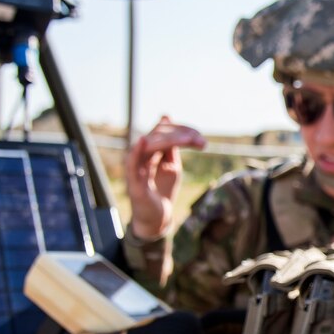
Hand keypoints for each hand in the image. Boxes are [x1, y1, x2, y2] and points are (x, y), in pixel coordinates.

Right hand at [126, 116, 206, 238]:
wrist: (158, 217)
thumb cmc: (163, 189)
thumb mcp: (171, 164)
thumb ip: (171, 144)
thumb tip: (166, 115)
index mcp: (150, 149)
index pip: (164, 130)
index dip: (182, 129)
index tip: (201, 138)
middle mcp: (140, 155)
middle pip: (158, 135)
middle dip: (181, 134)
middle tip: (201, 141)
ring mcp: (136, 168)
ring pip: (149, 145)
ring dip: (170, 139)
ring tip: (189, 139)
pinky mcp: (134, 183)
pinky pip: (132, 164)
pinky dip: (136, 151)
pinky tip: (143, 140)